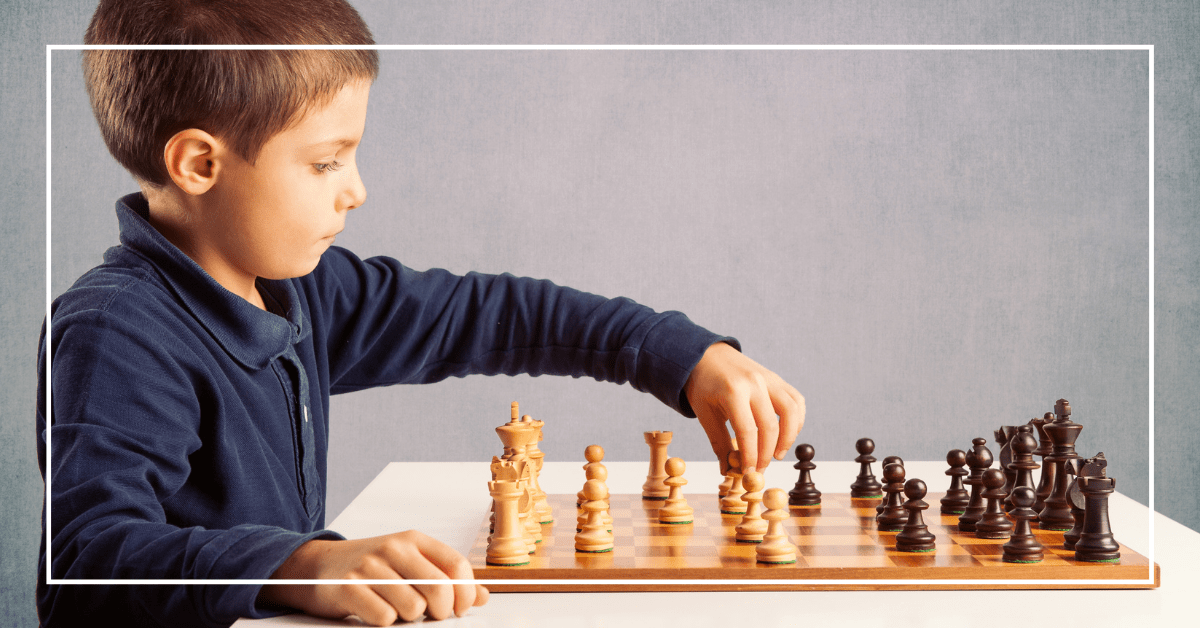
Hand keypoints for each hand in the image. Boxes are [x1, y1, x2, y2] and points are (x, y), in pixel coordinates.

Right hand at [257, 530, 488, 624]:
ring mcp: (369, 567)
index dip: (466, 594)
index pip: (456, 565)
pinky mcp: (348, 588)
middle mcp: (393, 548)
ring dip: (409, 619)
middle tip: (432, 616)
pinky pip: (384, 618)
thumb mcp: (409, 562)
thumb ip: (445, 576)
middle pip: (439, 589)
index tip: (461, 608)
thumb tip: (482, 596)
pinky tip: (375, 611)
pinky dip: (384, 622)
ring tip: (397, 610)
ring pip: (413, 608)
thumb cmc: (368, 566)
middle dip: (441, 612)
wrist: (315, 565)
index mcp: (413, 539)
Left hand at [683, 342, 805, 473]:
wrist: (706, 355)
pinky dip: (796, 420)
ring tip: (777, 454)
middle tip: (761, 469)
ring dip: (788, 438)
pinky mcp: (776, 378)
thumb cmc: (703, 385)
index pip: (748, 432)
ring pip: (791, 412)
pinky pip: (796, 400)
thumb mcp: (705, 414)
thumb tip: (728, 471)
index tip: (749, 473)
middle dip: (767, 453)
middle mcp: (754, 383)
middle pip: (770, 426)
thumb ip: (719, 443)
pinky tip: (786, 434)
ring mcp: (768, 378)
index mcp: (733, 391)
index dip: (751, 457)